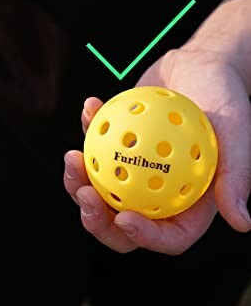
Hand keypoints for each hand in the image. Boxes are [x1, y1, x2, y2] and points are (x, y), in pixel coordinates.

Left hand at [64, 47, 249, 253]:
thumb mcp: (235, 132)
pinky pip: (94, 146)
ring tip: (72, 155)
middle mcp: (155, 193)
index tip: (124, 217)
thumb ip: (236, 176)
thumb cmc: (223, 99)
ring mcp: (130, 172)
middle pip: (120, 223)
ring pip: (97, 190)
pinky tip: (90, 107)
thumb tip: (242, 223)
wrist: (200, 68)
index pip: (166, 236)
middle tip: (84, 193)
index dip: (143, 236)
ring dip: (76, 179)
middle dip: (95, 219)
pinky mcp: (114, 146)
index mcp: (187, 203)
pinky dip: (87, 128)